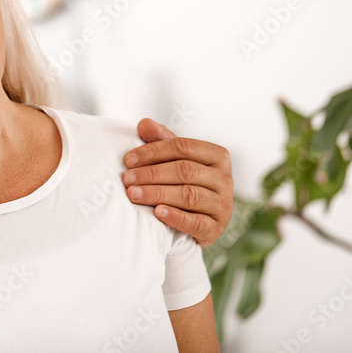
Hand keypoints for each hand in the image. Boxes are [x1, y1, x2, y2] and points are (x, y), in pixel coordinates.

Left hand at [122, 119, 232, 247]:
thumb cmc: (183, 182)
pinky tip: (157, 213)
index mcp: (217, 155)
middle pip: (185, 170)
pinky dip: (176, 217)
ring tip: (133, 194)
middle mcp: (224, 179)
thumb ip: (160, 139)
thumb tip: (144, 124)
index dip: (153, 151)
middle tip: (126, 178)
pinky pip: (196, 222)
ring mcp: (223, 205)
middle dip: (151, 173)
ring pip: (189, 195)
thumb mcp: (174, 158)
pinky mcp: (216, 228)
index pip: (183, 147)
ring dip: (157, 193)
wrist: (195, 220)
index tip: (128, 159)